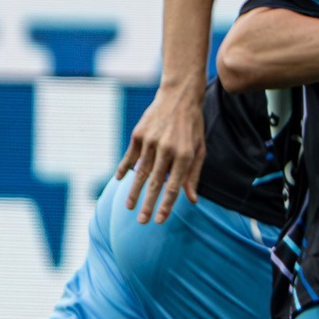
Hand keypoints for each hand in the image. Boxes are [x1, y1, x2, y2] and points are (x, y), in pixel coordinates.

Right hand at [114, 83, 207, 223]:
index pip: (174, 187)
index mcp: (185, 155)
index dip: (166, 205)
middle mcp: (167, 149)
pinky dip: (124, 168)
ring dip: (134, 192)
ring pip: (140, 172)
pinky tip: (119, 180)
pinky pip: (130, 156)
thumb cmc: (192, 127)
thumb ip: (193, 175)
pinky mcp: (139, 134)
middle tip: (142, 222)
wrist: (179, 96)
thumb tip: (191, 200)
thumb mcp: (200, 149)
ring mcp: (151, 141)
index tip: (160, 220)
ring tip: (129, 207)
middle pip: (155, 183)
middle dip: (148, 205)